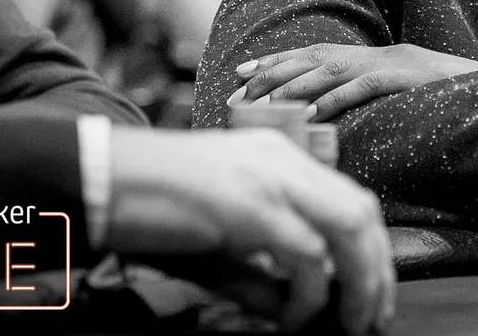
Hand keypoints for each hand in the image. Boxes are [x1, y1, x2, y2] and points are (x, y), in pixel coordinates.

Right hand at [108, 127, 393, 333]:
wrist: (98, 177)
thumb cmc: (151, 205)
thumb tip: (294, 306)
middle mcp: (283, 160)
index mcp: (279, 157)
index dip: (372, 249)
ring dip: (361, 281)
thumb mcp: (218, 233)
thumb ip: (260, 264)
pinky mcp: (248, 207)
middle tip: (375, 316)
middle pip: (362, 211)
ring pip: (350, 227)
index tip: (374, 292)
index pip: (351, 198)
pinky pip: (307, 255)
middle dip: (379, 268)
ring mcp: (268, 179)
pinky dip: (311, 292)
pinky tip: (296, 318)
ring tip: (353, 321)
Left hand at [230, 43, 477, 118]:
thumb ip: (381, 102)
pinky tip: (307, 112)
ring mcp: (395, 62)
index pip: (321, 55)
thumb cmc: (462, 102)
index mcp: (381, 57)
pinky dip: (332, 98)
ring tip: (260, 100)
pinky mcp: (407, 76)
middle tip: (238, 84)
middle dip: (273, 69)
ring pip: (331, 68)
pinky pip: (362, 86)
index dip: (280, 62)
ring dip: (292, 83)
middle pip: (316, 56)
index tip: (244, 73)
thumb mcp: (413, 99)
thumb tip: (347, 123)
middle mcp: (382, 53)